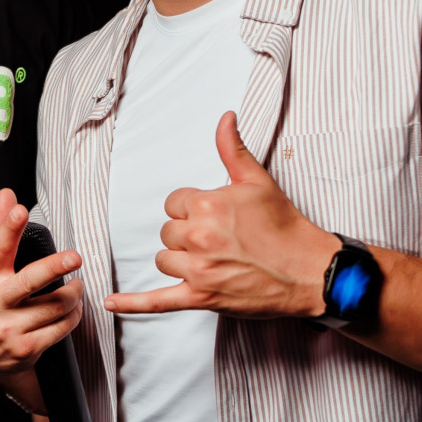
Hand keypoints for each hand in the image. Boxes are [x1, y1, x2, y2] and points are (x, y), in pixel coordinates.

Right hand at [0, 190, 83, 400]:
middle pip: (29, 281)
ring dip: (74, 294)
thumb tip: (8, 195)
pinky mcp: (26, 348)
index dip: (8, 228)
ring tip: (78, 285)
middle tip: (75, 257)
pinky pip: (61, 327)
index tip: (21, 210)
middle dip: (54, 267)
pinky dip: (74, 315)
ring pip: (55, 305)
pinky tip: (74, 308)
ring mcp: (9, 328)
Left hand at [105, 112, 340, 317]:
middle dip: (187, 234)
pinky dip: (133, 303)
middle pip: (168, 231)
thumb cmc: (286, 227)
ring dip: (180, 260)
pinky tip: (110, 302)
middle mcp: (199, 237)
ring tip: (211, 260)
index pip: (174, 203)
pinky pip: (158, 302)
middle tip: (220, 240)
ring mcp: (199, 270)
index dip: (192, 209)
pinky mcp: (201, 298)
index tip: (215, 217)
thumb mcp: (258, 181)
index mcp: (208, 206)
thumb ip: (232, 149)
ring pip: (164, 260)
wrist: (310, 271)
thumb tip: (224, 118)